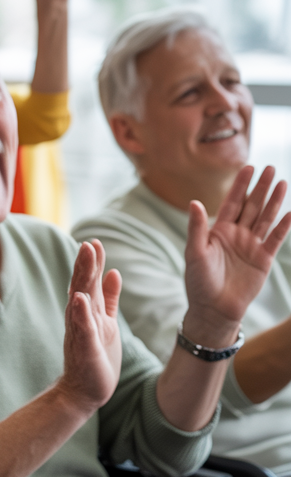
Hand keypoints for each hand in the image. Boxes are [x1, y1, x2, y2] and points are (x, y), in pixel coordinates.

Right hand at [57, 240, 122, 412]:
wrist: (84, 390)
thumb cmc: (95, 357)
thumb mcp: (107, 322)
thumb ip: (109, 298)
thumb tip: (114, 272)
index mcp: (89, 311)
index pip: (90, 282)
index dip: (92, 263)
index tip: (94, 242)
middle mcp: (81, 318)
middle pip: (83, 286)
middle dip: (86, 265)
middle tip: (89, 243)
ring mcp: (81, 332)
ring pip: (81, 301)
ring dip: (82, 279)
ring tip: (85, 259)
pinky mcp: (84, 348)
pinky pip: (82, 329)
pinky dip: (80, 313)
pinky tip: (79, 299)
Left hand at [183, 165, 290, 345]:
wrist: (214, 308)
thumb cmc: (199, 281)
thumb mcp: (194, 252)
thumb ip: (197, 228)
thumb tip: (194, 202)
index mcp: (219, 231)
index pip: (232, 203)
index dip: (240, 185)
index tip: (247, 167)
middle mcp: (237, 235)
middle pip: (251, 206)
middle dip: (260, 187)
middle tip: (270, 167)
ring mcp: (252, 245)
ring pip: (265, 218)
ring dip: (274, 201)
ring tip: (282, 182)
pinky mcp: (264, 258)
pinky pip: (276, 238)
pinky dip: (284, 226)